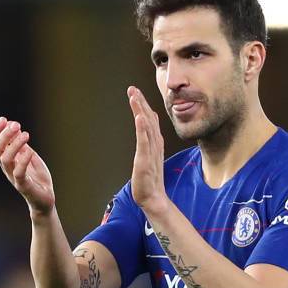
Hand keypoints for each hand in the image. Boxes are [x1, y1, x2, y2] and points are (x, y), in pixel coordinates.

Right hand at [0, 117, 54, 215]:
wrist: (45, 199)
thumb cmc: (37, 177)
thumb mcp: (30, 156)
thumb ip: (22, 145)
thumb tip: (15, 127)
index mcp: (7, 159)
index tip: (4, 119)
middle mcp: (7, 167)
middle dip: (4, 134)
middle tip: (16, 124)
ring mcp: (14, 177)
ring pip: (5, 159)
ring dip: (14, 144)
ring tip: (26, 134)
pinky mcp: (24, 186)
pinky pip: (19, 172)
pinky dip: (23, 160)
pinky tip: (30, 151)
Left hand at [127, 87, 167, 215]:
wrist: (153, 199)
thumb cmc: (149, 180)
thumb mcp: (149, 158)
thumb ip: (149, 143)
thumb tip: (148, 129)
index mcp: (154, 144)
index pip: (149, 121)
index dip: (143, 106)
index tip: (136, 92)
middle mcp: (154, 145)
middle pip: (148, 120)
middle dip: (140, 104)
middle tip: (133, 89)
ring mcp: (150, 152)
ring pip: (146, 127)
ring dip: (141, 111)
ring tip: (135, 97)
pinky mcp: (145, 161)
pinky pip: (145, 142)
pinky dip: (143, 129)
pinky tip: (140, 117)